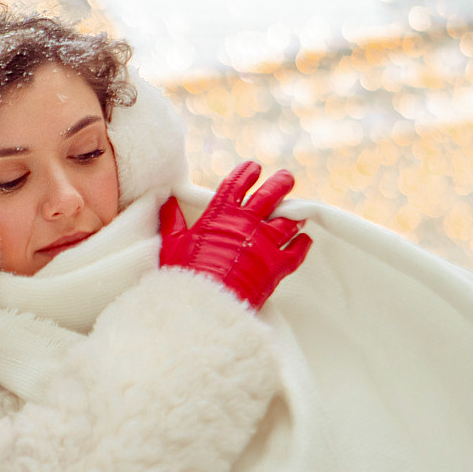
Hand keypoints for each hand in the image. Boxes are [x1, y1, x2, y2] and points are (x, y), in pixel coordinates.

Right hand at [159, 162, 310, 308]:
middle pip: (270, 195)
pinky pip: (296, 251)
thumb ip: (172, 221)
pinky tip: (305, 240)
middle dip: (280, 184)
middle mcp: (246, 222)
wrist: (204, 304)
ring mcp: (264, 242)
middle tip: (287, 178)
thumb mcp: (172, 245)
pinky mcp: (276, 265)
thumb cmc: (184, 275)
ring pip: (287, 220)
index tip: (254, 167)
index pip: (237, 183)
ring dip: (294, 214)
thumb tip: (167, 202)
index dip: (247, 173)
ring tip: (299, 212)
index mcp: (220, 214)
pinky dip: (303, 244)